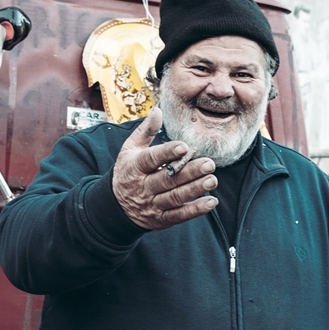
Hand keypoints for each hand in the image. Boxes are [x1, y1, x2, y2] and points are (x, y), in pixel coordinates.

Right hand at [112, 107, 218, 229]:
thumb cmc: (128, 171)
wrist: (116, 206)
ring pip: (174, 197)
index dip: (167, 153)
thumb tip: (158, 110)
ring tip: (212, 180)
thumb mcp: (130, 149)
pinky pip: (178, 215)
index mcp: (134, 167)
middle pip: (166, 179)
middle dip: (189, 172)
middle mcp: (142, 187)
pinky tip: (210, 201)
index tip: (184, 146)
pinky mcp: (160, 219)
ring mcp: (151, 204)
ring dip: (194, 189)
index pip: (150, 159)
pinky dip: (194, 210)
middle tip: (209, 163)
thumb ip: (145, 131)